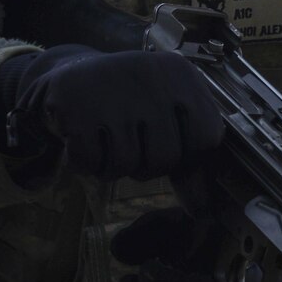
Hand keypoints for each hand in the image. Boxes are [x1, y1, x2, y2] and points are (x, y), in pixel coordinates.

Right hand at [0, 47, 223, 180]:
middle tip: (130, 145)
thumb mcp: (166, 119)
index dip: (188, 156)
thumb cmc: (131, 103)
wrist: (73, 72)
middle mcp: (151, 78)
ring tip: (105, 141)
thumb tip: (200, 210)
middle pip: (166, 158)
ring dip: (112, 168)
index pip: (207, 136)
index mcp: (181, 76)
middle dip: (146, 166)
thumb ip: (187, 161)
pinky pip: (89, 163)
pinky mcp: (76, 108)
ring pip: (126, 165)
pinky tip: (83, 139)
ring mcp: (113, 92)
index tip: (167, 146)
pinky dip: (84, 163)